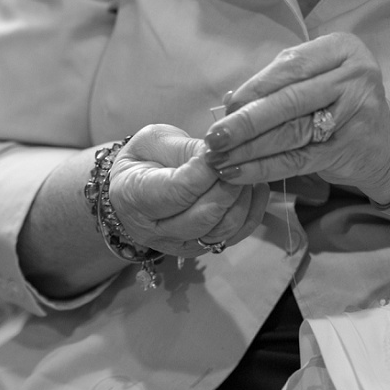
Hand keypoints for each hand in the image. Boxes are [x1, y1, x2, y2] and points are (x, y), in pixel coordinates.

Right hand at [107, 124, 269, 256]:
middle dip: (228, 188)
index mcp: (133, 196)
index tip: (222, 153)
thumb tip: (219, 155)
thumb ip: (185, 149)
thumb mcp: (155, 140)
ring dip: (241, 201)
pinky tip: (257, 190)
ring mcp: (177, 244)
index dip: (204, 173)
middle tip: (242, 162)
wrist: (136, 185)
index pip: (176, 191)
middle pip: (201, 217)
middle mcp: (153, 230)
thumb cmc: (143, 157)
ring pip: (220, 231)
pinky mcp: (200, 248)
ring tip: (248, 173)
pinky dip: (250, 214)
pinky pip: (233, 237)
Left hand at [202, 34, 389, 203]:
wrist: (385, 143)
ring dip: (248, 148)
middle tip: (215, 136)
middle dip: (245, 121)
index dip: (254, 87)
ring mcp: (356, 113)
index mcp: (342, 48)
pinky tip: (238, 172)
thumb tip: (230, 101)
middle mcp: (354, 76)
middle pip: (288, 100)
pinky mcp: (349, 148)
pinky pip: (297, 159)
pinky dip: (263, 167)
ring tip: (219, 157)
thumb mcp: (316, 79)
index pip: (290, 66)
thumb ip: (278, 83)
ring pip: (290, 131)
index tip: (226, 107)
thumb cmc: (339, 102)